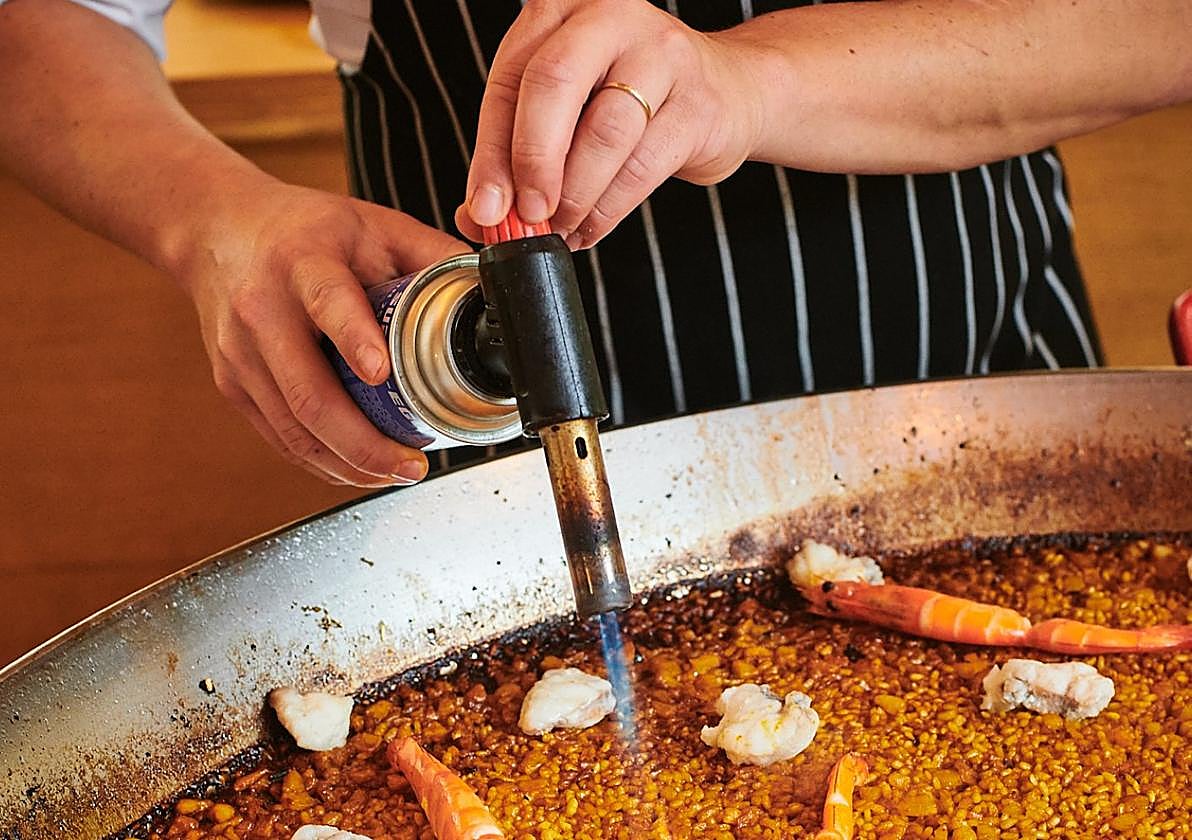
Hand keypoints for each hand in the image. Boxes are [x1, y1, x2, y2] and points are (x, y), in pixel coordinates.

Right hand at [176, 180, 468, 486]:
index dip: (354, 339)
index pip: (328, 303)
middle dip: (364, 443)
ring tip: (397, 473)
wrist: (218, 230)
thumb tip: (490, 291)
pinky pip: (280, 437)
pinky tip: (357, 468)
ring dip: (348, 463)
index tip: (381, 373)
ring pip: (293, 429)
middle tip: (412, 464)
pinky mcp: (232, 383)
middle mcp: (263, 310)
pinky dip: (322, 461)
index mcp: (304, 262)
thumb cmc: (305, 228)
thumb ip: (432, 255)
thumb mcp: (373, 223)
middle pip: (309, 393)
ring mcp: (241, 353)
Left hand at [456, 0, 767, 248]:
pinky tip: (592, 227)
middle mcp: (610, 17)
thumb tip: (482, 216)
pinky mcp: (698, 104)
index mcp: (562, 9)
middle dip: (532, 162)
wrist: (728, 92)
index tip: (486, 208)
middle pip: (553, 85)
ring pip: (603, 132)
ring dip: (575, 195)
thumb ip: (517, 155)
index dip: (491, 153)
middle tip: (528, 215)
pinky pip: (642, 166)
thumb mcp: (568, 111)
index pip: (510, 79)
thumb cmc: (634, 98)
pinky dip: (608, 209)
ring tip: (561, 228)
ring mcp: (661, 54)